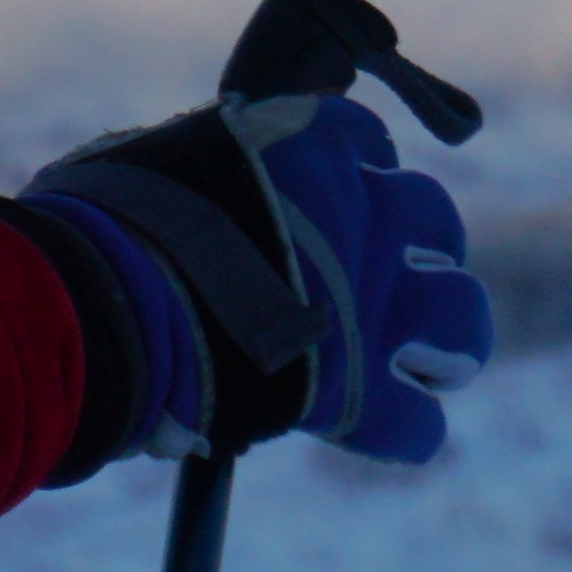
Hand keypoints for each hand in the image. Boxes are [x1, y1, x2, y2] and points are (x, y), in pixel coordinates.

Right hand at [20, 93, 491, 467]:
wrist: (111, 305)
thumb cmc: (108, 223)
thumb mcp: (155, 157)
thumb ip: (201, 164)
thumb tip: (187, 176)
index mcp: (310, 143)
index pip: (366, 142)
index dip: (352, 173)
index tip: (329, 198)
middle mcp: (362, 213)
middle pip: (434, 217)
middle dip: (416, 247)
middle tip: (378, 279)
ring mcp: (374, 306)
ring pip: (463, 317)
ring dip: (443, 338)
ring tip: (412, 358)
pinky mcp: (364, 398)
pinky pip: (421, 427)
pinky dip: (399, 429)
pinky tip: (367, 425)